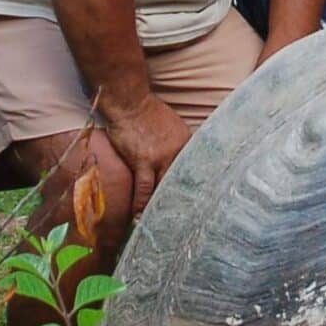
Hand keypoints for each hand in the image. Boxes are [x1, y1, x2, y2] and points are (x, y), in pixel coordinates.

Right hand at [95, 93, 192, 218]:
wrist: (130, 102)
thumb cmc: (148, 114)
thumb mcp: (173, 128)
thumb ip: (178, 147)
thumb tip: (180, 165)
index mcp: (187, 144)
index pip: (193, 172)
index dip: (192, 191)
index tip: (196, 208)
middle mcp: (178, 152)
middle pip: (181, 184)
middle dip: (179, 203)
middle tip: (181, 223)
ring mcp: (161, 157)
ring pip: (163, 189)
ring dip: (159, 207)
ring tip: (158, 223)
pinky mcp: (142, 161)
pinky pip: (143, 188)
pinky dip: (141, 203)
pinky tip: (139, 216)